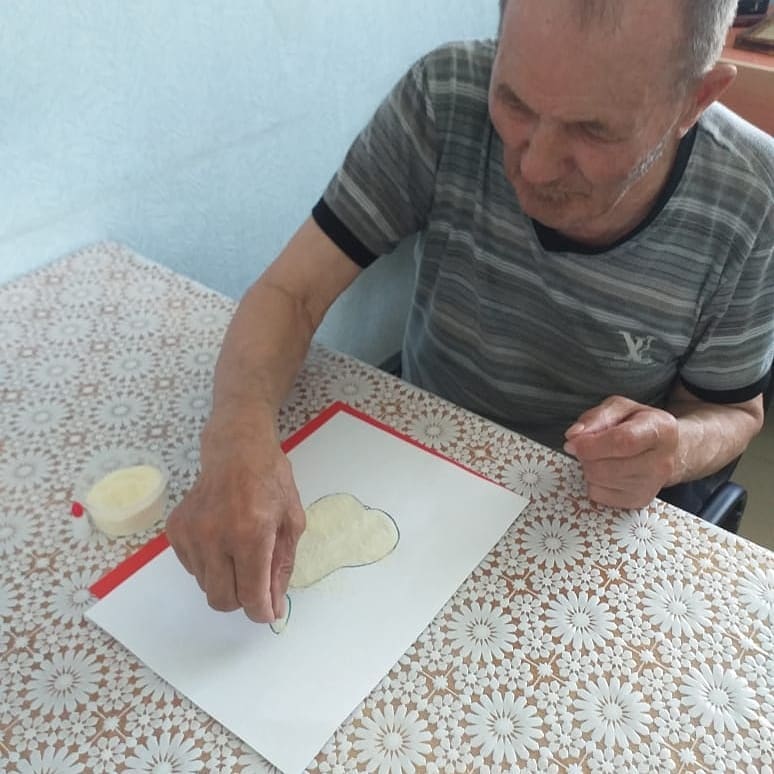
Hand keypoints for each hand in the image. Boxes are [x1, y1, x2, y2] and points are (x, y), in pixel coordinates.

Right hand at [166, 428, 305, 622]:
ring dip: (226, 579)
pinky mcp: (176, 530)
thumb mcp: (291, 522)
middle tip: (255, 580)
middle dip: (243, 599)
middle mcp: (215, 536)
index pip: (250, 595)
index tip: (268, 612)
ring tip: (239, 549)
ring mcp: (191, 533)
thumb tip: (273, 607)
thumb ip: (281, 568)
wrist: (237, 450)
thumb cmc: (271, 482)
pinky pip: (192, 568)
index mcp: (251, 534)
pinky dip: (209, 564)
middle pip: (222, 600)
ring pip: (206, 586)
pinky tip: (222, 538)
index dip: (262, 611)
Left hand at [563, 395, 679, 508]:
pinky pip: (598, 495)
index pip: (623, 441)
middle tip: (588, 446)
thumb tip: (574, 435)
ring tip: (600, 456)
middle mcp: (661, 461)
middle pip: (606, 466)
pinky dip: (593, 482)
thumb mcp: (620, 408)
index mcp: (660, 430)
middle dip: (586, 455)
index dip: (591, 444)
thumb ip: (596, 417)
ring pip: (599, 481)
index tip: (572, 443)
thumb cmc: (639, 425)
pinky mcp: (639, 501)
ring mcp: (651, 485)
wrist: (666, 449)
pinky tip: (605, 471)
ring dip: (589, 467)